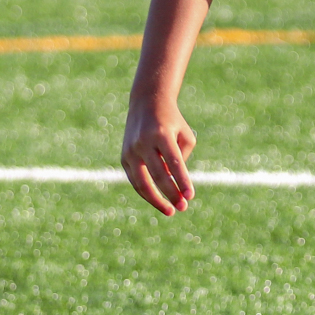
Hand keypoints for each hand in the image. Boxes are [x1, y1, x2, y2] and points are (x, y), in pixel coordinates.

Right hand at [121, 96, 196, 215]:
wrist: (147, 103)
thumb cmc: (172, 122)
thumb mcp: (185, 135)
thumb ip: (181, 159)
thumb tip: (173, 183)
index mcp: (161, 134)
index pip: (174, 163)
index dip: (182, 181)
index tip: (191, 196)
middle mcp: (143, 142)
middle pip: (158, 175)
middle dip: (171, 193)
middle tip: (184, 207)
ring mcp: (131, 150)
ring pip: (142, 182)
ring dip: (156, 200)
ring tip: (171, 210)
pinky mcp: (124, 157)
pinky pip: (135, 180)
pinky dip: (146, 193)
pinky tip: (159, 200)